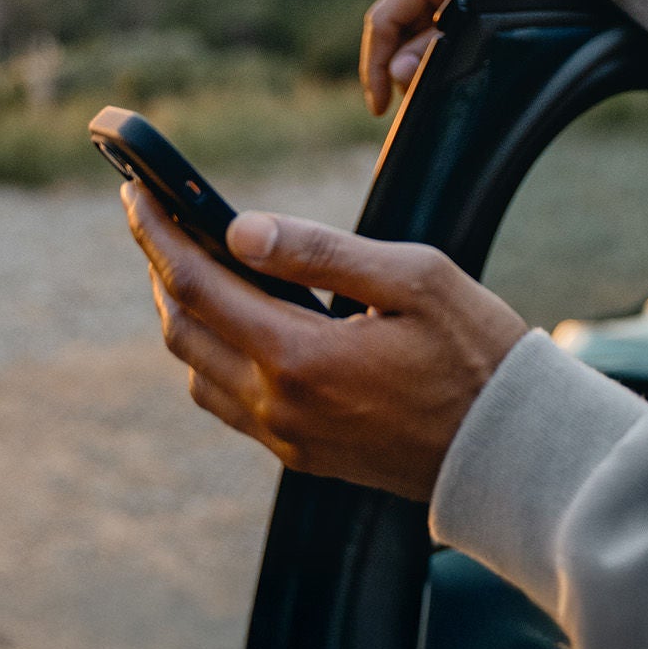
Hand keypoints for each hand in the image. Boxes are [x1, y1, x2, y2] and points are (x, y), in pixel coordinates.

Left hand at [122, 184, 527, 500]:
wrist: (511, 452)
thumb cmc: (476, 353)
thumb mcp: (414, 277)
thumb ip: (322, 253)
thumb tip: (241, 229)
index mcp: (301, 357)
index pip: (198, 285)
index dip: (159, 234)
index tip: (136, 194)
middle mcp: (280, 405)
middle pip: (184, 330)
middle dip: (162, 267)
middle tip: (158, 217)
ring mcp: (288, 437)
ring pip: (198, 371)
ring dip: (184, 314)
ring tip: (193, 262)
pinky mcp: (303, 454)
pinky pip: (228, 402)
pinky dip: (211, 355)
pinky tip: (235, 323)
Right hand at [360, 0, 608, 113]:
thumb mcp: (500, 16)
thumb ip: (447, 43)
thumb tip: (400, 72)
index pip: (386, 17)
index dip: (377, 65)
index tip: (379, 108)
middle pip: (397, 23)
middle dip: (400, 68)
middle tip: (413, 110)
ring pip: (415, 24)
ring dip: (419, 59)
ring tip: (432, 97)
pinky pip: (435, 18)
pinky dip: (436, 47)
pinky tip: (447, 73)